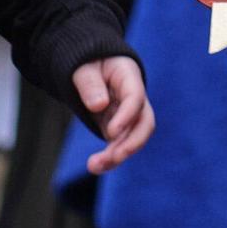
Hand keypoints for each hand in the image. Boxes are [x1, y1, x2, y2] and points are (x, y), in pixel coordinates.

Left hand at [73, 55, 154, 174]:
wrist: (88, 65)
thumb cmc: (87, 61)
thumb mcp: (83, 67)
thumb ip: (90, 83)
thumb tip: (99, 106)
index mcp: (128, 76)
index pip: (135, 97)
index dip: (127, 116)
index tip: (111, 132)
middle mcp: (134, 97)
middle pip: (144, 122)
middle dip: (131, 143)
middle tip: (114, 157)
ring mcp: (127, 114)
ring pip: (132, 138)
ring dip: (117, 155)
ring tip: (94, 166)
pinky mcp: (118, 127)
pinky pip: (118, 145)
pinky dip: (109, 157)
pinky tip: (95, 166)